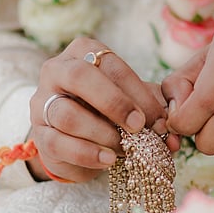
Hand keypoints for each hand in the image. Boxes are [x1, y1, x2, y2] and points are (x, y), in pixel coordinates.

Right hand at [29, 37, 176, 182]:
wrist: (80, 138)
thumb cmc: (111, 110)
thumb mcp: (134, 101)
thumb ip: (154, 109)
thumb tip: (174, 136)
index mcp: (83, 52)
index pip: (109, 64)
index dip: (136, 92)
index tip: (158, 118)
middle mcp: (56, 71)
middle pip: (79, 77)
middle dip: (114, 103)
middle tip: (138, 127)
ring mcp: (42, 103)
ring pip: (67, 114)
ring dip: (102, 134)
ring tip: (125, 148)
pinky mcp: (39, 134)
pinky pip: (58, 144)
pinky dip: (87, 154)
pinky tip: (108, 160)